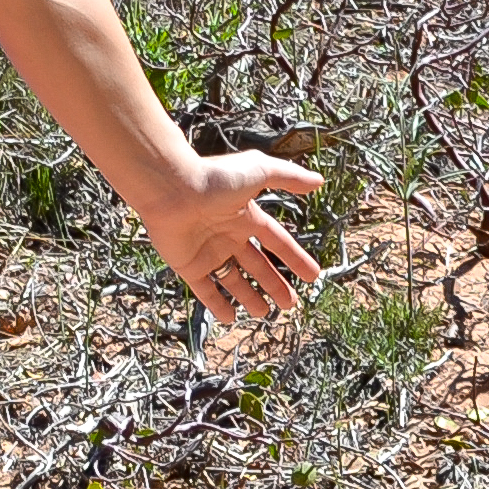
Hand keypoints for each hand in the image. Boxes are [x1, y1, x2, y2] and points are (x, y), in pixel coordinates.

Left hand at [132, 148, 327, 329]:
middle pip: (257, 265)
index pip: (277, 242)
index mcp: (246, 215)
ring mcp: (208, 251)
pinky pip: (205, 289)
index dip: (294, 258)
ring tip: (263, 313)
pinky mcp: (189, 265)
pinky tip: (229, 318)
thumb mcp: (258, 171)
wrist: (169, 189)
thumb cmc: (214, 178)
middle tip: (290, 305)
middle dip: (274, 284)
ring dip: (249, 296)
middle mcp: (228, 235)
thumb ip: (288, 176)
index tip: (311, 276)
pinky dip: (217, 303)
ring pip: (233, 280)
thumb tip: (319, 181)